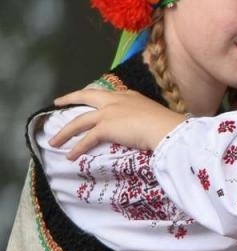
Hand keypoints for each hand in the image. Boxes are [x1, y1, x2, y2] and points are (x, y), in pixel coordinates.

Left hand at [49, 88, 185, 158]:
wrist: (168, 130)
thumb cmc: (169, 125)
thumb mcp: (156, 115)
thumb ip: (147, 118)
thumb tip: (149, 128)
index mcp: (130, 96)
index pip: (108, 94)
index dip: (96, 96)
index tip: (89, 98)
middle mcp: (116, 100)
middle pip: (86, 97)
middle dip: (70, 99)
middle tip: (58, 103)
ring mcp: (108, 113)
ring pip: (79, 121)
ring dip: (65, 132)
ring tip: (54, 141)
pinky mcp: (105, 127)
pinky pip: (86, 139)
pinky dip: (77, 148)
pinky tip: (70, 156)